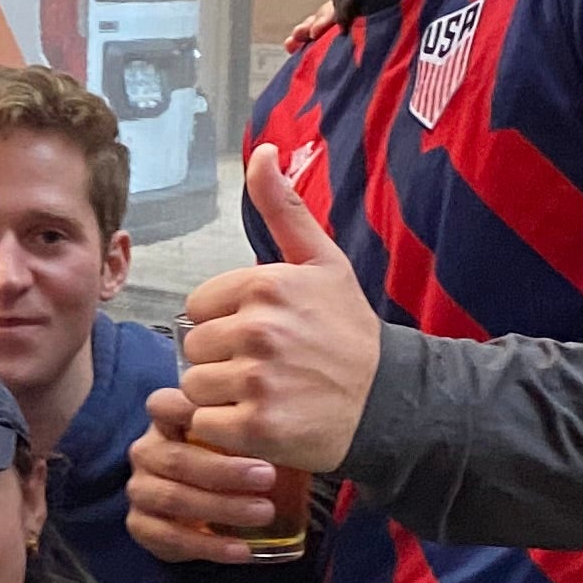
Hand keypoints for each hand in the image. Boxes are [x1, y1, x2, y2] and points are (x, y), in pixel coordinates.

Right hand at [127, 391, 290, 567]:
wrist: (201, 509)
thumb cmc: (225, 464)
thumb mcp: (233, 441)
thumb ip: (245, 430)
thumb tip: (291, 426)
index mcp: (165, 423)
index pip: (163, 405)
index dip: (188, 410)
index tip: (230, 418)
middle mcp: (146, 453)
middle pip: (176, 459)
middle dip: (224, 470)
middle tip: (267, 477)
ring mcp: (140, 490)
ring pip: (174, 498)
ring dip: (221, 507)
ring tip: (263, 512)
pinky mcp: (141, 525)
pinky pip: (172, 538)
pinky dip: (210, 546)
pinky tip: (243, 550)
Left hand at [173, 147, 380, 476]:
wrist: (389, 401)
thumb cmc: (348, 330)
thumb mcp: (322, 262)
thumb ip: (284, 208)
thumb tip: (264, 150)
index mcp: (266, 285)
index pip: (198, 307)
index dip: (224, 323)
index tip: (262, 334)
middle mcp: (259, 329)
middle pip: (194, 347)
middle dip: (221, 360)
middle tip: (266, 369)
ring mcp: (258, 380)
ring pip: (195, 387)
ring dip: (220, 397)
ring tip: (264, 395)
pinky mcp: (257, 427)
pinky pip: (205, 425)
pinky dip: (224, 431)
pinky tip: (260, 422)